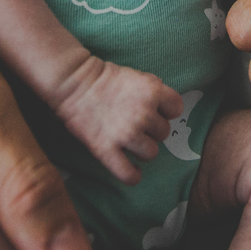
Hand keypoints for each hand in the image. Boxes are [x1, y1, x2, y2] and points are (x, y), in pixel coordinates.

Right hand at [52, 56, 183, 184]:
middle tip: (136, 124)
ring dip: (143, 149)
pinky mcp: (107, 150)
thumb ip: (153, 88)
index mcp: (152, 91)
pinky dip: (133, 175)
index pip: (176, 108)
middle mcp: (143, 114)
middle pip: (164, 133)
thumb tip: (165, 104)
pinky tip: (132, 170)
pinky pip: (129, 174)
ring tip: (130, 143)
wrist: (74, 83)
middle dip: (152, 130)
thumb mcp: (136, 74)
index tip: (156, 111)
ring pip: (151, 153)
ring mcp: (126, 134)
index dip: (167, 111)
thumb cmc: (104, 78)